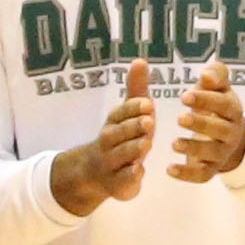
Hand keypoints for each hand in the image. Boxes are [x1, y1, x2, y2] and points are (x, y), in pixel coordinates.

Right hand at [50, 60, 159, 216]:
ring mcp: (111, 164)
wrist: (96, 172)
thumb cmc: (122, 137)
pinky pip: (122, 181)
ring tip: (145, 145)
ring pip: (120, 156)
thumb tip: (140, 59)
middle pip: (118, 134)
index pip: (120, 113)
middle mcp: (108, 142)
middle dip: (132, 128)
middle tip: (149, 122)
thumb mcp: (129, 113)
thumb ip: (136, 89)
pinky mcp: (117, 184)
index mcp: (113, 123)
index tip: (147, 103)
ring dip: (132, 150)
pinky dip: (130, 177)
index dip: (133, 109)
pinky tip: (139, 172)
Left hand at [163, 61, 244, 181]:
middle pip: (219, 130)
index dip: (206, 100)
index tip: (184, 96)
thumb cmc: (217, 105)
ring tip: (173, 144)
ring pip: (211, 153)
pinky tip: (170, 169)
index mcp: (232, 110)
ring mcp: (222, 152)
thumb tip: (207, 74)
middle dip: (200, 124)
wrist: (231, 138)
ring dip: (193, 148)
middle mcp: (231, 132)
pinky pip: (203, 175)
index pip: (223, 105)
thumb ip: (216, 74)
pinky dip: (187, 174)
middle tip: (179, 118)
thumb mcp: (219, 87)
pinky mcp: (212, 169)